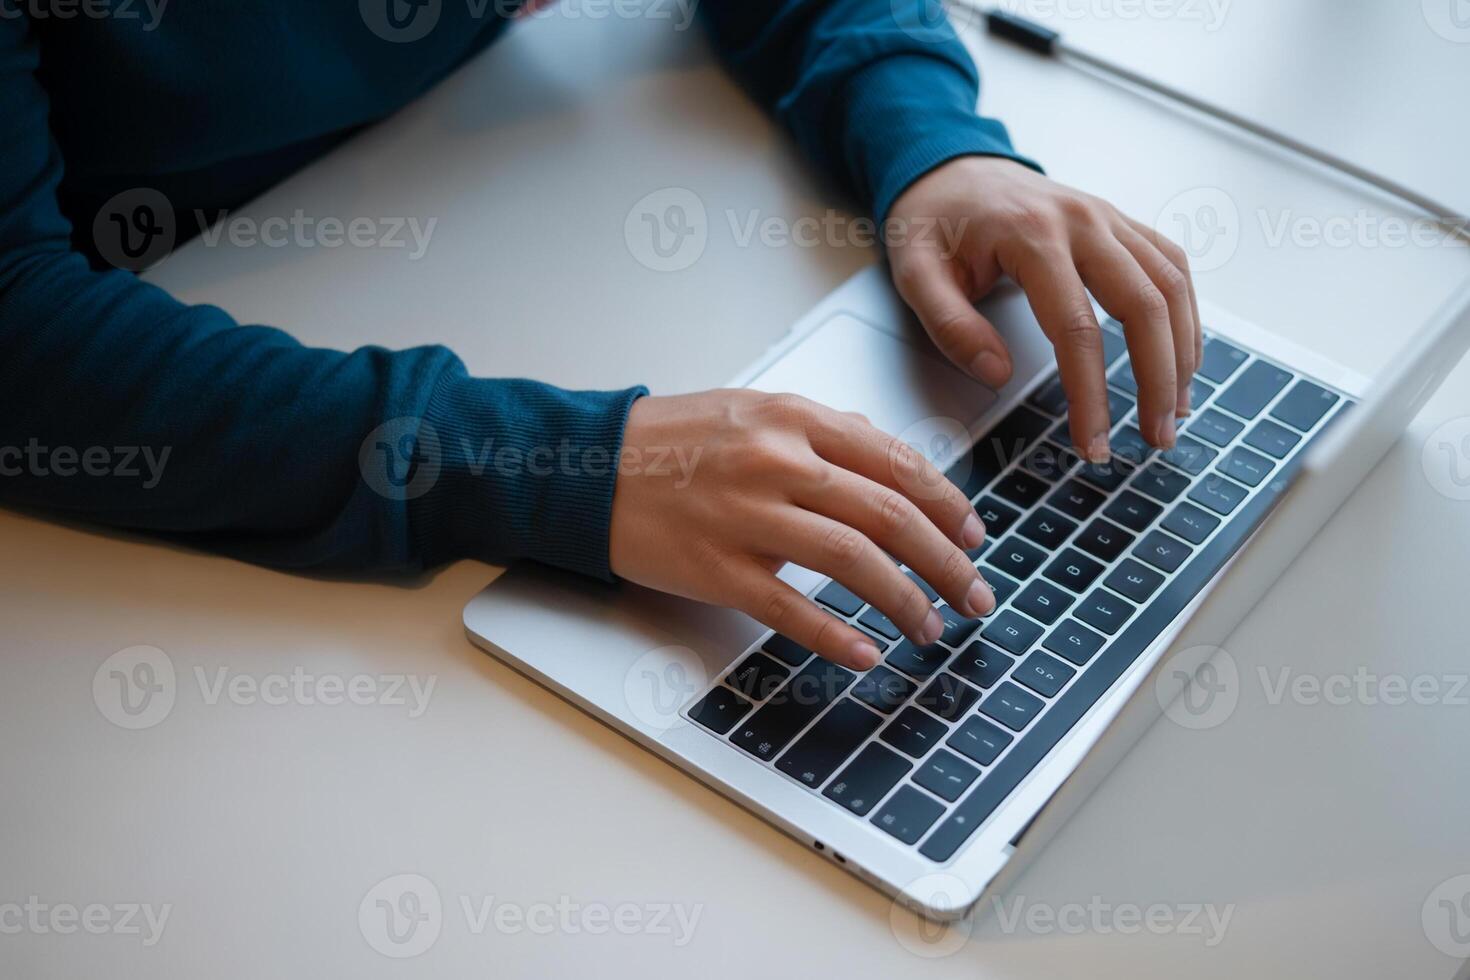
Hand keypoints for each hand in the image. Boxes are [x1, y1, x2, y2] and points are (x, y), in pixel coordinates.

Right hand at [608, 391, 995, 669]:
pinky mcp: (716, 569)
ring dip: (906, 602)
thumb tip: (895, 467)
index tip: (973, 537)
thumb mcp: (754, 410)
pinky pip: (792, 610)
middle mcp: (777, 463)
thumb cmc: (671, 441)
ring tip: (931, 627)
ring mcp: (746, 518)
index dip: (948, 505)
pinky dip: (838, 637)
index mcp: (793, 418)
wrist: (587, 465)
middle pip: (890, 516)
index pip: (897, 462)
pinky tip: (867, 653)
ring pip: (853, 563)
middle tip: (975, 595)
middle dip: (946, 563)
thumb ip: (824, 435)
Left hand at [886, 156, 1201, 459]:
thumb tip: (999, 374)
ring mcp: (1108, 217)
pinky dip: (1186, 313)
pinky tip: (1183, 355)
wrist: (949, 167)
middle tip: (1156, 437)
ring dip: (1183, 352)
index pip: (1077, 329)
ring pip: (1171, 284)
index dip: (1091, 394)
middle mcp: (1082, 221)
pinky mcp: (1120, 222)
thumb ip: (951, 327)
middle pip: (1144, 305)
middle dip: (1158, 380)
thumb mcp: (916, 273)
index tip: (1092, 442)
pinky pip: (1172, 264)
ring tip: (1177, 408)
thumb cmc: (933, 222)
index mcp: (1031, 236)